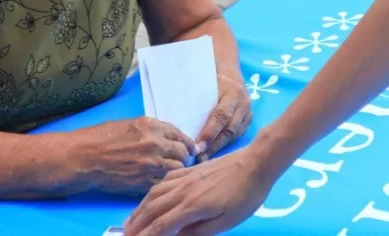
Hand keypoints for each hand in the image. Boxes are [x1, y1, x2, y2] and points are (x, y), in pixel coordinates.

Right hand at [71, 117, 195, 195]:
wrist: (84, 157)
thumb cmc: (101, 138)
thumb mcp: (130, 124)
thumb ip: (151, 130)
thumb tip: (165, 137)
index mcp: (151, 126)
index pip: (180, 135)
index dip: (187, 142)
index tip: (191, 148)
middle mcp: (155, 143)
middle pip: (183, 152)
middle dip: (184, 157)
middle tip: (182, 161)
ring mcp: (150, 164)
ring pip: (177, 169)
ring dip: (176, 170)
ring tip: (171, 172)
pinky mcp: (143, 181)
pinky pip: (163, 182)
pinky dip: (164, 182)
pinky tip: (160, 181)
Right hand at [125, 144, 274, 234]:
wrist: (257, 161)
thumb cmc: (247, 194)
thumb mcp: (227, 221)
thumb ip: (200, 231)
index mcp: (192, 206)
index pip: (161, 226)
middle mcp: (184, 190)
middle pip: (151, 209)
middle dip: (136, 226)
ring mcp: (186, 177)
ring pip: (154, 194)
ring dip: (139, 210)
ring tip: (131, 223)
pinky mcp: (192, 169)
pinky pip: (164, 181)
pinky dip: (151, 192)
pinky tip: (150, 199)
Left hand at [194, 71, 251, 161]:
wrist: (230, 72)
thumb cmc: (211, 77)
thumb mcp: (205, 83)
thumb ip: (196, 98)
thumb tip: (178, 119)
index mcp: (233, 92)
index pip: (221, 115)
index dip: (210, 133)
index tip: (197, 147)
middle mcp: (243, 103)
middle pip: (229, 129)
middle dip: (214, 145)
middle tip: (199, 158)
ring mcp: (248, 112)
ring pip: (234, 135)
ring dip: (218, 148)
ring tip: (204, 159)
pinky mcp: (248, 120)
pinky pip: (237, 136)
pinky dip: (225, 145)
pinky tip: (214, 153)